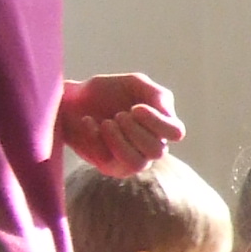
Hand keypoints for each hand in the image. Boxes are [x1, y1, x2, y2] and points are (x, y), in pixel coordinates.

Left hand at [59, 72, 184, 171]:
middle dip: (135, 130)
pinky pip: (109, 160)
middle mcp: (151, 146)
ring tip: (106, 122)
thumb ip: (156, 94)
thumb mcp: (134, 83)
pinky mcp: (110, 167)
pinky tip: (89, 122)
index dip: (158, 122)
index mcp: (161, 126)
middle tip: (118, 115)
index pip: (176, 132)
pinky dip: (96, 137)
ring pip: (137, 163)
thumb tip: (165, 111)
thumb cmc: (108, 91)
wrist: (74, 100)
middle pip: (158, 150)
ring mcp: (132, 160)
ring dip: (119, 140)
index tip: (135, 108)